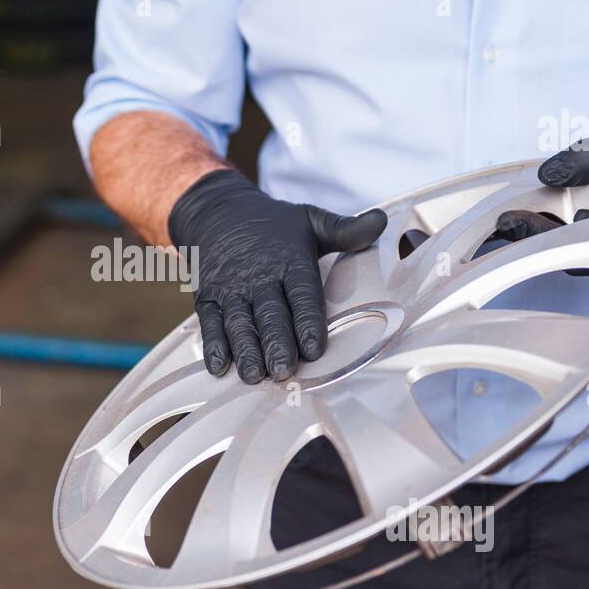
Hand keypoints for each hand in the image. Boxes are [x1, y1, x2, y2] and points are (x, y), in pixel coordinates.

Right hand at [168, 169, 386, 382]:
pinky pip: (209, 323)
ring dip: (246, 350)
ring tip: (255, 376)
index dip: (307, 321)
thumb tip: (380, 222)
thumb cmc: (274, 225)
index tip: (313, 348)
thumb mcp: (310, 220)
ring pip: (239, 323)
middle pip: (269, 313)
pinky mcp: (207, 298)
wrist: (218, 212)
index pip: (301, 292)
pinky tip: (220, 367)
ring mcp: (230, 289)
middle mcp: (258, 276)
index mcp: (289, 259)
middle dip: (276, 343)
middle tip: (284, 370)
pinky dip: (213, 345)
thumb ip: (344, 230)